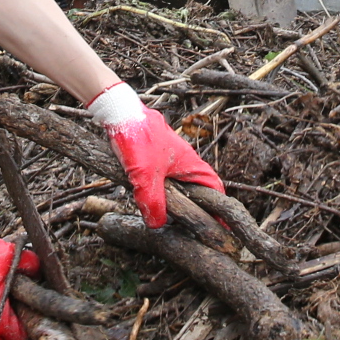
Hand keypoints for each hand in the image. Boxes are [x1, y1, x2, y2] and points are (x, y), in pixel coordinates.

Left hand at [90, 83, 223, 226]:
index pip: (214, 188)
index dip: (219, 209)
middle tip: (192, 226)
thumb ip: (153, 202)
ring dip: (176, 198)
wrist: (119, 113)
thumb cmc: (137, 138)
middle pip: (197, 187)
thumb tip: (158, 224)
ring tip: (168, 215)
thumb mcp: (145, 177)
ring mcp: (169, 156)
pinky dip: (160, 188)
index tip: (221, 226)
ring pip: (178, 182)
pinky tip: (147, 195)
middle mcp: (184, 160)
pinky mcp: (154, 154)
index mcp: (191, 164)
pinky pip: (162, 175)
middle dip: (196, 206)